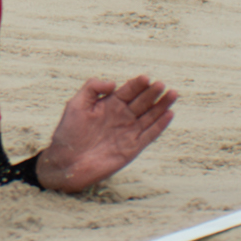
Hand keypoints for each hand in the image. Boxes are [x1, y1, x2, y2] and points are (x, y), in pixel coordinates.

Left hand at [38, 73, 176, 189]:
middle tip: (162, 85)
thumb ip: (92, 88)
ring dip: (161, 105)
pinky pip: (150, 134)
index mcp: (110, 104)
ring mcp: (128, 132)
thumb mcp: (76, 104)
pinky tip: (169, 114)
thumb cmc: (69, 133)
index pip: (128, 91)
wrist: (67, 162)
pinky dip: (160, 125)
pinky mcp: (132, 148)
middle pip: (142, 101)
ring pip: (150, 116)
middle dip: (153, 93)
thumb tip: (113, 83)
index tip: (146, 78)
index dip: (137, 84)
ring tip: (173, 94)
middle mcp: (122, 116)